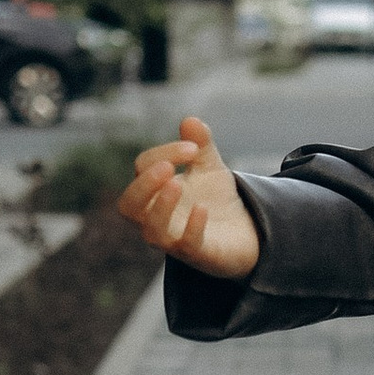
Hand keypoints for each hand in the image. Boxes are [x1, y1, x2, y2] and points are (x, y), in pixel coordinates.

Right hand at [116, 116, 260, 280]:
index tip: (193, 148)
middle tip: (167, 168)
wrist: (244, 232)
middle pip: (129, 205)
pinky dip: (191, 227)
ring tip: (177, 184)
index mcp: (154, 191)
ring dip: (160, 207)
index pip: (143, 168)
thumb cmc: (215, 198)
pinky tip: (203, 209)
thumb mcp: (210, 166)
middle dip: (144, 185)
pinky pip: (185, 246)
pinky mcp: (196, 254)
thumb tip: (190, 120)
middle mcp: (155, 217)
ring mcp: (174, 239)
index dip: (164, 153)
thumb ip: (201, 145)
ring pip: (151, 231)